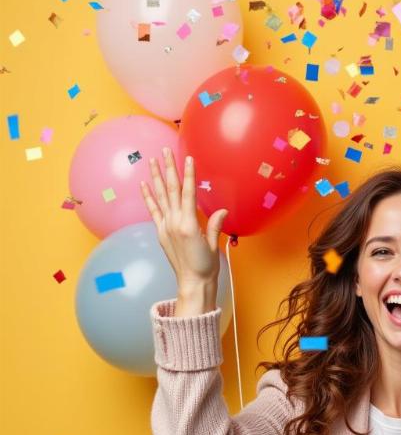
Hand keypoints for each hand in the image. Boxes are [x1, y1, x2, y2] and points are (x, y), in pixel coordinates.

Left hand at [140, 147, 228, 288]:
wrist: (192, 283)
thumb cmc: (206, 266)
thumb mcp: (214, 245)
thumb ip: (214, 225)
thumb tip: (222, 211)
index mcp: (189, 224)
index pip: (188, 193)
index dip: (188, 175)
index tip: (187, 159)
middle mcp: (174, 223)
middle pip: (171, 190)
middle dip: (169, 169)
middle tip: (165, 151)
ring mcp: (165, 227)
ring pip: (161, 197)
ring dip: (156, 178)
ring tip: (152, 161)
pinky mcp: (161, 232)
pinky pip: (153, 211)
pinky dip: (148, 197)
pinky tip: (145, 185)